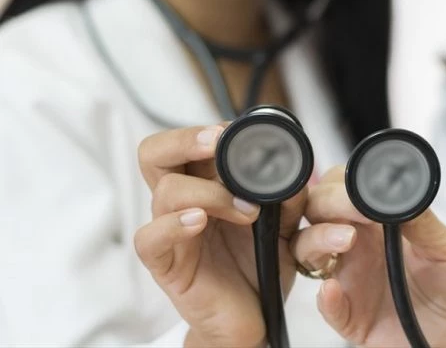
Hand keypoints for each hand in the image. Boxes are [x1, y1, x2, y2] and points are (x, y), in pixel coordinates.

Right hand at [134, 125, 345, 346]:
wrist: (255, 316)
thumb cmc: (259, 264)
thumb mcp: (283, 225)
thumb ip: (287, 197)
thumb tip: (294, 168)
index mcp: (204, 185)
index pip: (186, 143)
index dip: (205, 131)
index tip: (234, 130)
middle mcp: (181, 203)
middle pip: (154, 154)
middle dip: (185, 139)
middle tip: (218, 141)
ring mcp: (170, 232)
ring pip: (165, 192)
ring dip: (209, 193)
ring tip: (246, 211)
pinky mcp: (166, 265)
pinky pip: (150, 238)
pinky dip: (173, 224)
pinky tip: (198, 222)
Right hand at [291, 166, 445, 346]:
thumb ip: (421, 222)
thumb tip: (398, 191)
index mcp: (382, 227)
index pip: (344, 193)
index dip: (343, 186)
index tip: (360, 189)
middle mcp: (361, 250)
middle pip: (318, 215)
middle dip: (326, 205)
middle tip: (350, 209)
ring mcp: (354, 283)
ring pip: (309, 253)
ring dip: (318, 239)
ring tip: (344, 240)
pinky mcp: (354, 320)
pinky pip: (328, 308)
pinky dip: (326, 299)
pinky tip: (333, 290)